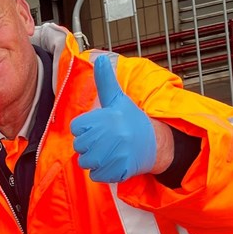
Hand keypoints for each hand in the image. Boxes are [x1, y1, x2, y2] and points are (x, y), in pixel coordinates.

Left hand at [70, 54, 156, 183]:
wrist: (155, 143)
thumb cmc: (131, 121)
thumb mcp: (117, 99)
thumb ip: (105, 82)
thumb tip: (99, 58)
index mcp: (106, 118)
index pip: (77, 128)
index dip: (86, 129)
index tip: (101, 127)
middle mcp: (110, 136)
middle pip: (79, 147)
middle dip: (90, 145)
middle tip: (107, 140)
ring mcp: (114, 154)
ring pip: (85, 163)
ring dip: (95, 160)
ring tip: (111, 151)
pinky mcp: (118, 171)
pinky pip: (96, 175)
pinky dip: (103, 172)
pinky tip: (115, 162)